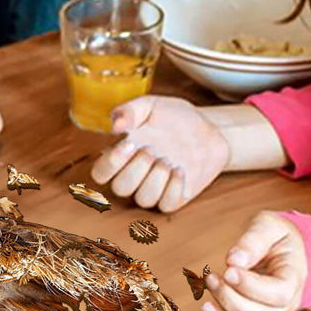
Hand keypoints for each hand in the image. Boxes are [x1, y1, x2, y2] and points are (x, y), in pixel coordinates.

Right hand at [90, 95, 229, 211]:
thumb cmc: (175, 117)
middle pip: (120, 189)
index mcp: (123, 155)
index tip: (130, 143)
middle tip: (152, 149)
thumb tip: (115, 126)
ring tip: (168, 159)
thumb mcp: (150, 105)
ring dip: (155, 179)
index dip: (110, 163)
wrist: (209, 130)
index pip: (101, 173)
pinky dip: (173, 188)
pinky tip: (180, 170)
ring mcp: (155, 188)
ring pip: (143, 199)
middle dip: (136, 169)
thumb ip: (129, 111)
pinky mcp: (175, 197)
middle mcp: (136, 175)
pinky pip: (166, 205)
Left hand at [202, 212, 307, 310]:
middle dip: (230, 301)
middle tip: (211, 279)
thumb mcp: (269, 226)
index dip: (249, 286)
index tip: (227, 269)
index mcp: (293, 279)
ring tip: (206, 305)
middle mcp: (287, 307)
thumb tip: (234, 260)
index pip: (277, 294)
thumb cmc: (276, 238)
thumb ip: (254, 239)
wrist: (286, 253)